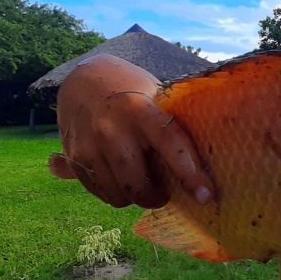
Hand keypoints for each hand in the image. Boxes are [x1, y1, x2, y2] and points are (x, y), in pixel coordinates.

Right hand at [48, 54, 212, 208]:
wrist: (83, 81)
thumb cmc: (132, 92)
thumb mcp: (155, 97)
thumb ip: (172, 125)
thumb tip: (204, 161)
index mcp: (140, 109)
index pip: (170, 143)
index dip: (190, 172)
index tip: (205, 195)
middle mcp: (112, 129)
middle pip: (136, 182)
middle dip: (155, 198)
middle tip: (165, 195)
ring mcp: (89, 146)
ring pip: (116, 194)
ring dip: (134, 198)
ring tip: (142, 186)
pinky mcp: (75, 159)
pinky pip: (98, 191)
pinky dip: (114, 193)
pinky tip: (121, 179)